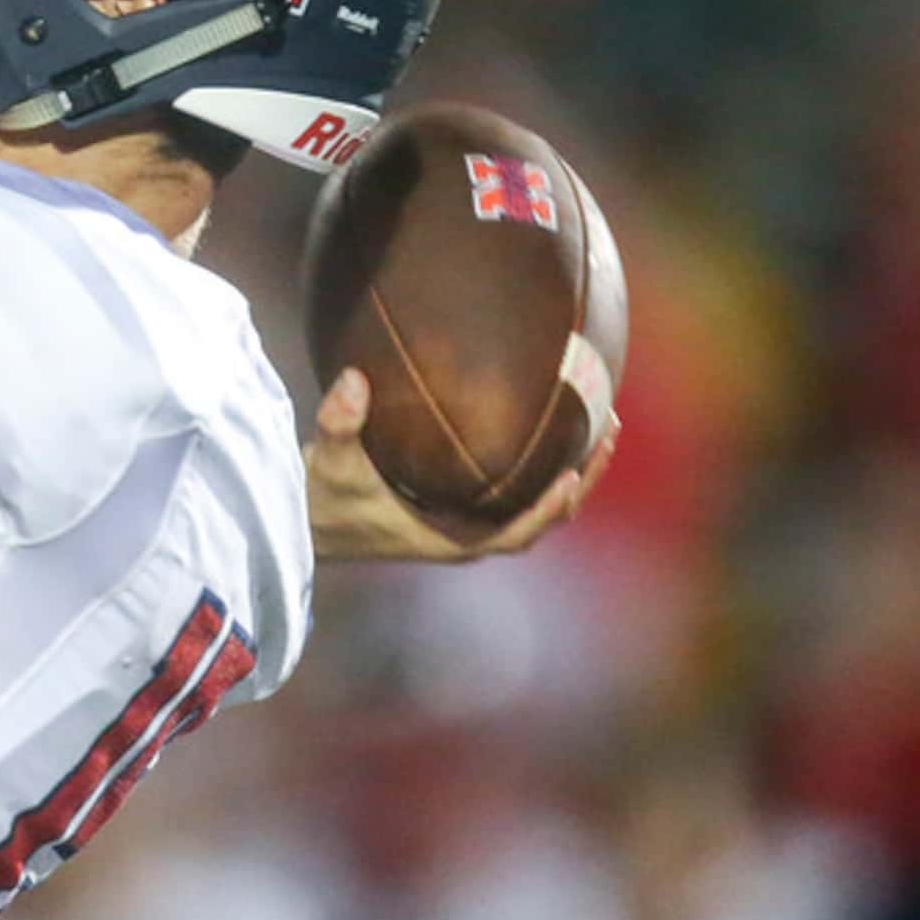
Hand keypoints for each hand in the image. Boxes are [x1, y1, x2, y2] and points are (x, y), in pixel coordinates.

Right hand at [305, 368, 616, 562]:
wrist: (311, 521)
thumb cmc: (326, 499)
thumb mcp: (331, 462)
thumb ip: (341, 423)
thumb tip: (354, 381)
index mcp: (450, 539)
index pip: (516, 532)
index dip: (547, 509)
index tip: (570, 475)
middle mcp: (470, 534)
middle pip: (546, 517)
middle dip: (580, 478)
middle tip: (608, 429)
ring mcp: (471, 522)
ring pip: (539, 503)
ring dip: (572, 470)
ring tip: (599, 423)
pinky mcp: (465, 507)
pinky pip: (521, 490)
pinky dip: (544, 463)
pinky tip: (555, 425)